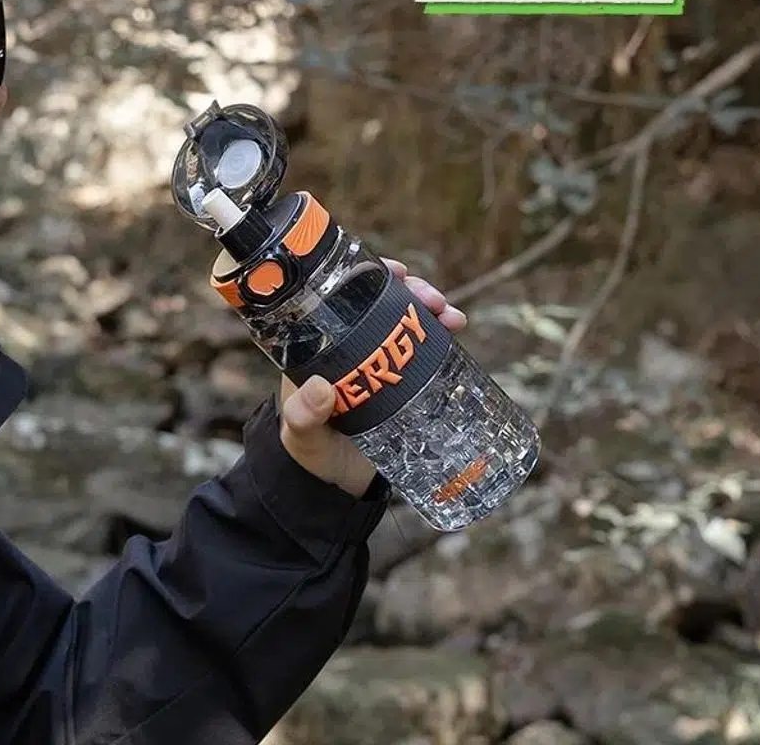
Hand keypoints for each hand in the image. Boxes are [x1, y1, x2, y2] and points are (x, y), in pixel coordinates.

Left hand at [278, 258, 466, 497]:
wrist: (334, 488)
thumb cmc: (309, 453)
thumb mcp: (302, 435)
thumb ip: (305, 417)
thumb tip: (319, 388)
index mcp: (320, 348)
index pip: (342, 298)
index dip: (368, 277)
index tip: (395, 271)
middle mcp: (350, 347)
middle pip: (381, 304)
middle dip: (410, 291)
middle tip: (433, 299)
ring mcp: (379, 363)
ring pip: (406, 322)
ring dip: (430, 309)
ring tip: (451, 315)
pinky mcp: (401, 383)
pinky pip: (422, 351)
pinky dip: (441, 337)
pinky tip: (457, 332)